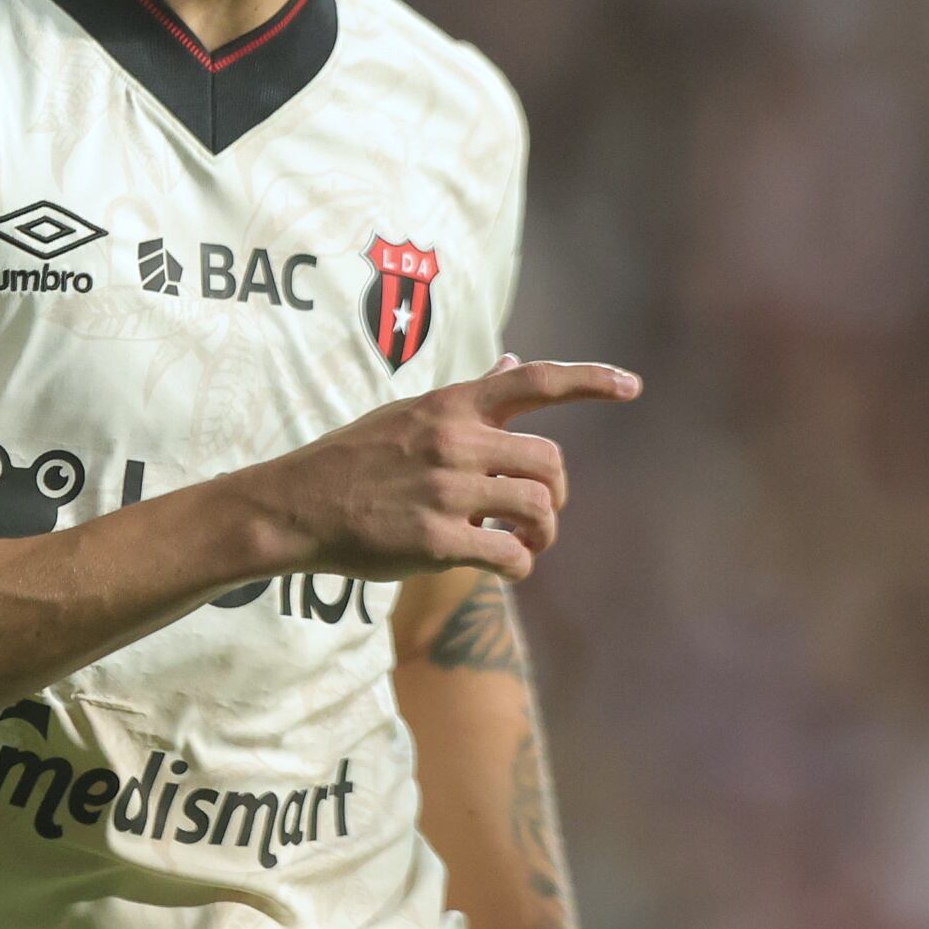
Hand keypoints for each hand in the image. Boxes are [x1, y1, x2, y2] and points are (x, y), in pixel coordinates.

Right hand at [230, 355, 638, 581]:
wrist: (296, 505)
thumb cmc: (355, 459)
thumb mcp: (410, 412)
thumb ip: (468, 395)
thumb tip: (511, 363)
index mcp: (451, 405)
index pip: (535, 380)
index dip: (591, 380)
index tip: (632, 385)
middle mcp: (454, 441)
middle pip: (550, 462)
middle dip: (557, 493)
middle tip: (541, 514)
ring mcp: (446, 491)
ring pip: (538, 508)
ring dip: (543, 534)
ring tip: (525, 543)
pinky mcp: (436, 540)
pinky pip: (510, 553)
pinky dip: (519, 564)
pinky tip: (505, 565)